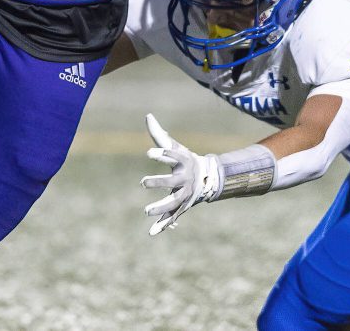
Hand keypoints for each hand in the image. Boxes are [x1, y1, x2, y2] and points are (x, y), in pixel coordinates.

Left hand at [140, 113, 220, 235]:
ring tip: (146, 211)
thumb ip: (159, 134)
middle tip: (143, 182)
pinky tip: (151, 233)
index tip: (149, 152)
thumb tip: (148, 115)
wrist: (207, 179)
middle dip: (158, 182)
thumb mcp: (174, 146)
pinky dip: (163, 225)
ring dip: (160, 207)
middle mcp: (183, 179)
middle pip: (171, 181)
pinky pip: (172, 217)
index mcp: (182, 162)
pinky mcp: (181, 206)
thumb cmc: (185, 160)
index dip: (162, 153)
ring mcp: (183, 194)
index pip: (172, 155)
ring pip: (172, 202)